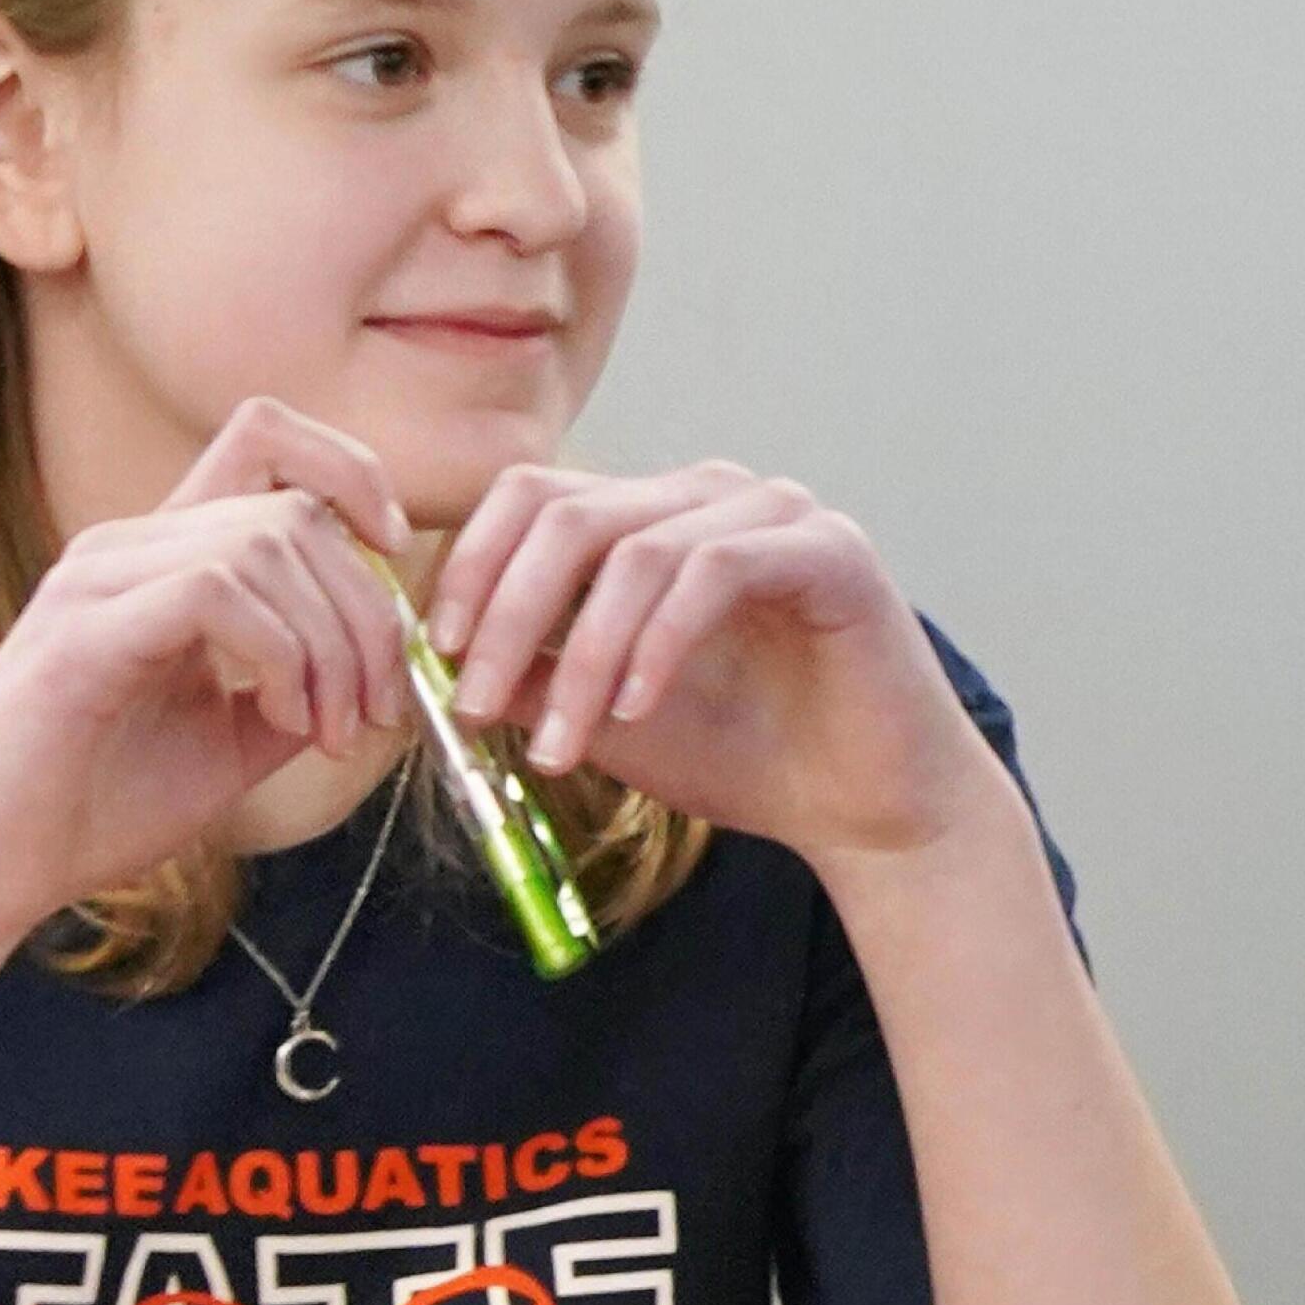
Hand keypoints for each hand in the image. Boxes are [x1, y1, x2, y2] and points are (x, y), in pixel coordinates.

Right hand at [0, 397, 413, 918]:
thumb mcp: (230, 743)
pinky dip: (279, 653)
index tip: (396, 556)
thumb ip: (300, 692)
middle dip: (366, 609)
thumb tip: (386, 675)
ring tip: (324, 730)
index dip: (351, 473)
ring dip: (329, 644)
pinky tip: (280, 719)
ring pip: (265, 543)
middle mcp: (124, 548)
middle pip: (294, 507)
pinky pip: (216, 590)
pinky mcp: (80, 633)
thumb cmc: (91, 810)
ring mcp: (96, 581)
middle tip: (372, 711)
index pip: (266, 440)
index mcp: (159, 559)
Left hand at [431, 458, 1014, 869]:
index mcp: (655, 517)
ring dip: (580, 655)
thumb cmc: (749, 756)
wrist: (868, 809)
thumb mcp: (607, 721)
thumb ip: (533, 682)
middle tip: (469, 705)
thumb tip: (436, 664)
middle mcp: (710, 494)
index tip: (440, 654)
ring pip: (636, 549)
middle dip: (507, 614)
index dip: (472, 566)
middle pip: (569, 512)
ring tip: (559, 745)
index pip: (534, 497)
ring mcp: (775, 512)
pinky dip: (659, 643)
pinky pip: (716, 571)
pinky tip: (637, 709)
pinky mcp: (828, 549)